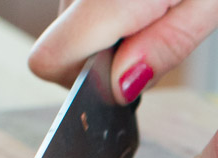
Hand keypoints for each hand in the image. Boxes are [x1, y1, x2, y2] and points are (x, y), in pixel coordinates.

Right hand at [29, 0, 217, 102]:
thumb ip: (168, 43)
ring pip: (73, 11)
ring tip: (165, 2)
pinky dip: (113, 0)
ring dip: (112, 24)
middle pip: (60, 37)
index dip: (85, 85)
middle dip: (104, 53)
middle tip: (162, 33)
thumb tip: (122, 88)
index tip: (126, 85)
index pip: (49, 59)